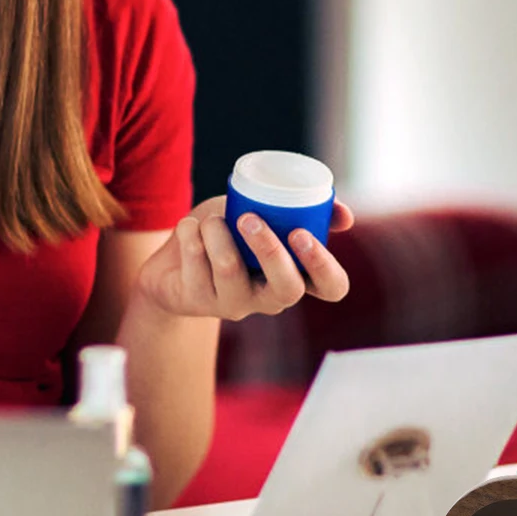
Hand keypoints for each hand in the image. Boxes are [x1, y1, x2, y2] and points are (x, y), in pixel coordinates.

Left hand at [135, 196, 353, 320]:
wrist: (171, 260)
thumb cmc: (228, 234)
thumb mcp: (265, 216)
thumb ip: (301, 211)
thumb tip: (344, 215)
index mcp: (296, 276)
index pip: (332, 287)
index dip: (324, 266)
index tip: (300, 233)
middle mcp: (270, 298)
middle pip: (288, 289)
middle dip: (270, 251)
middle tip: (249, 219)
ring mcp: (234, 304)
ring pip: (231, 270)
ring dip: (216, 232)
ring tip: (210, 219)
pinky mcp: (198, 302)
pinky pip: (196, 263)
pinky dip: (189, 232)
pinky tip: (188, 228)